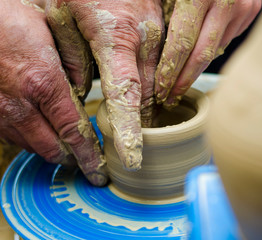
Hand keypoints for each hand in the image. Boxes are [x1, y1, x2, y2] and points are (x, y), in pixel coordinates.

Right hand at [0, 0, 106, 185]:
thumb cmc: (10, 19)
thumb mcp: (53, 35)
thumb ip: (73, 66)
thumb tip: (84, 91)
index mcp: (43, 83)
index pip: (73, 132)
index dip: (88, 156)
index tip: (98, 173)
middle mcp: (20, 104)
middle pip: (52, 148)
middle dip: (72, 158)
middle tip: (85, 160)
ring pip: (31, 146)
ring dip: (51, 149)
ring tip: (66, 146)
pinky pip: (11, 138)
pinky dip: (29, 139)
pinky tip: (39, 129)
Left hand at [46, 0, 163, 169]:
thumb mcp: (62, 16)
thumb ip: (71, 57)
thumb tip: (81, 89)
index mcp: (117, 38)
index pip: (126, 95)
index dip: (129, 129)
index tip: (131, 157)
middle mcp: (146, 40)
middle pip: (148, 93)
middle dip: (141, 118)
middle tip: (132, 138)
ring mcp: (161, 34)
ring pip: (161, 81)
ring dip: (153, 101)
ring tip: (144, 116)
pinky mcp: (169, 29)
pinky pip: (169, 64)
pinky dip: (161, 80)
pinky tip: (154, 84)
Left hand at [155, 0, 261, 107]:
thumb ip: (164, 12)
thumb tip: (154, 51)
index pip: (181, 44)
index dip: (169, 70)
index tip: (160, 89)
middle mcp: (226, 2)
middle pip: (201, 55)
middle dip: (183, 80)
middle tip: (170, 98)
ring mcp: (243, 7)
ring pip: (215, 50)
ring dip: (196, 69)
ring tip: (179, 83)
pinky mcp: (251, 10)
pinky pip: (227, 39)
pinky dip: (211, 50)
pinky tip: (198, 57)